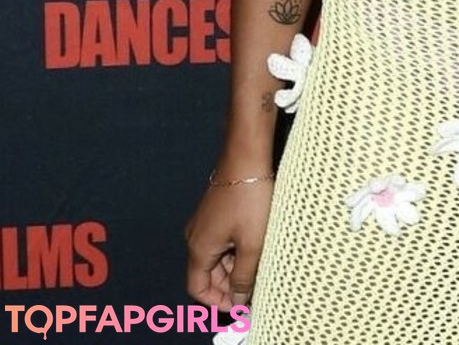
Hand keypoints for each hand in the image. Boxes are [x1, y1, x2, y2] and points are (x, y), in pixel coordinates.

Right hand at [185, 175, 273, 308]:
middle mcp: (195, 236)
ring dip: (234, 266)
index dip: (217, 302)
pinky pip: (221, 240)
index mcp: (199, 248)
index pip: (197, 289)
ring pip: (216, 256)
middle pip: (206, 274)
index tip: (239, 306)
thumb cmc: (249, 197)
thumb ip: (244, 277)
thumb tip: (238, 301)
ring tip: (259, 267)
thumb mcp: (252, 244)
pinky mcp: (215, 210)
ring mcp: (204, 222)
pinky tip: (255, 245)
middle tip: (254, 289)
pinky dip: (235, 249)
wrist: (246, 155)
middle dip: (228, 285)